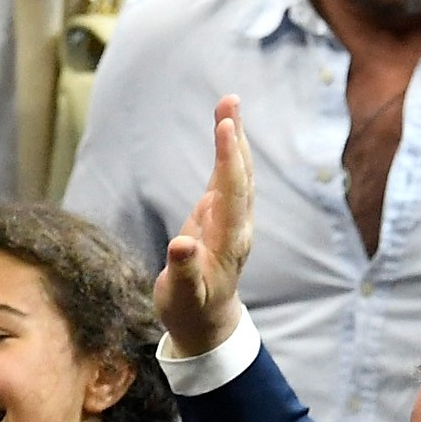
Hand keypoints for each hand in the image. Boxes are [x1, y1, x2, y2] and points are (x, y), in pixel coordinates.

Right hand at [152, 96, 253, 354]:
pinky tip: (225, 128)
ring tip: (228, 103)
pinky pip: (228, 177)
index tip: (225, 128)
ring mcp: (233, 220)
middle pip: (240, 175)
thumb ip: (182, 271)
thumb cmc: (190, 308)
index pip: (231, 193)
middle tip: (229, 101)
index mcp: (228, 242)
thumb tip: (181, 246)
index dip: (228, 160)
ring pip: (238, 172)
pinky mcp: (223, 216)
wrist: (207, 320)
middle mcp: (237, 226)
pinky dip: (227, 151)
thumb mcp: (182, 296)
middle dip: (235, 138)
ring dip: (235, 137)